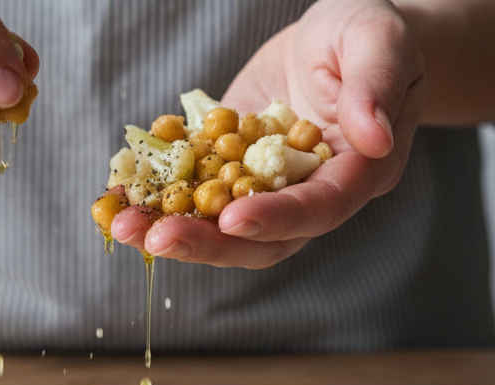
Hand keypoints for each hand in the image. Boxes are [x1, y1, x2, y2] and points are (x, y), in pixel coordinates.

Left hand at [112, 0, 423, 268]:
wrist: (335, 38)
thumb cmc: (367, 32)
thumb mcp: (377, 40)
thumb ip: (374, 84)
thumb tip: (373, 138)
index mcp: (359, 174)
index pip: (319, 208)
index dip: (276, 218)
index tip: (233, 219)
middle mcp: (311, 196)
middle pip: (262, 239)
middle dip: (206, 243)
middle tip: (155, 238)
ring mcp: (266, 190)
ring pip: (221, 228)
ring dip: (172, 231)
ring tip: (122, 225)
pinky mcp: (229, 174)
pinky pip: (193, 195)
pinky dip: (155, 199)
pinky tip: (117, 196)